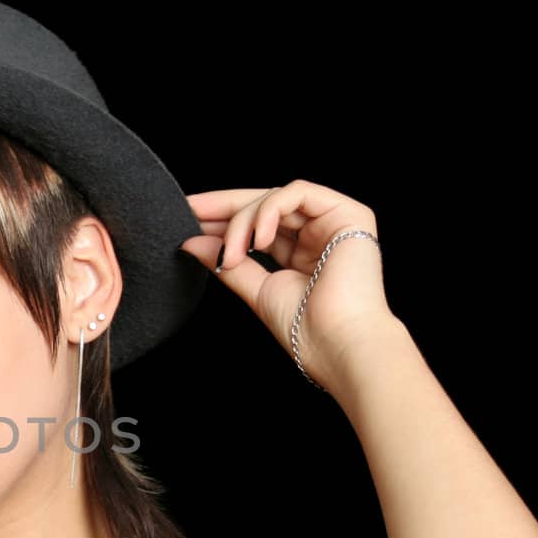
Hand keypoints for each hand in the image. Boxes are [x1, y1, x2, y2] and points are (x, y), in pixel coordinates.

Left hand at [179, 180, 400, 391]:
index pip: (258, 224)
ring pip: (276, 198)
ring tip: (231, 254)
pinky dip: (269, 211)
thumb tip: (192, 242)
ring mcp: (335, 222)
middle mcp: (319, 233)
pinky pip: (297, 193)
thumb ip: (228, 262)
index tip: (188, 217)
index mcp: (302, 252)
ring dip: (243, 221)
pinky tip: (256, 240)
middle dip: (224, 206)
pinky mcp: (350, 214)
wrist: (339, 344)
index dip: (223, 218)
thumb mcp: (257, 289)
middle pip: (266, 205)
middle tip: (191, 210)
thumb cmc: (307, 329)